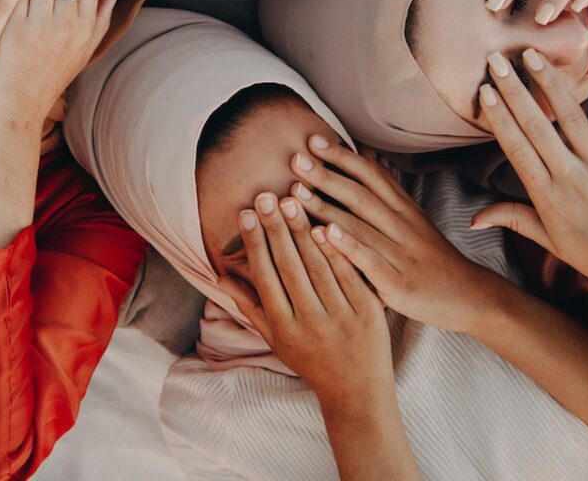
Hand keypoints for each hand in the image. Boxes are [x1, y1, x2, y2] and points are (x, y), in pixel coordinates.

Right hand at [216, 190, 394, 405]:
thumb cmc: (310, 361)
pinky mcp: (368, 312)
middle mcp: (310, 322)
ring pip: (318, 266)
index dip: (255, 244)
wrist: (358, 392)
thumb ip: (248, 305)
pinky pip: (349, 274)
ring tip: (291, 199)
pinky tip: (325, 223)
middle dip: (275, 229)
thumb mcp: (275, 339)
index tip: (245, 214)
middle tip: (265, 196)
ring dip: (303, 231)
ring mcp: (341, 317)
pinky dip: (337, 249)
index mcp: (284, 328)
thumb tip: (219, 275)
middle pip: (289, 267)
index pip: (266, 277)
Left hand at [284, 136, 499, 333]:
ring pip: (360, 225)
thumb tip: (362, 154)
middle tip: (295, 159)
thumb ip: (386, 192)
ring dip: (325, 207)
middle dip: (326, 175)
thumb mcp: (412, 220)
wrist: (469, 297)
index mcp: (404, 209)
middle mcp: (403, 226)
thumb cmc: (431, 258)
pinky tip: (324, 234)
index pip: (371, 175)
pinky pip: (370, 261)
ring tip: (295, 192)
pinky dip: (347, 246)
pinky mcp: (398, 282)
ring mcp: (401, 253)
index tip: (312, 141)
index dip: (342, 157)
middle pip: (360, 195)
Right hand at [474, 49, 587, 304]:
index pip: (516, 149)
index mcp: (548, 198)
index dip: (499, 118)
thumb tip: (472, 220)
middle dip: (515, 91)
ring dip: (551, 84)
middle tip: (498, 60)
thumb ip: (512, 219)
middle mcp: (573, 179)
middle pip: (538, 126)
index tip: (485, 91)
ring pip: (573, 119)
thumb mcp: (549, 242)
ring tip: (533, 57)